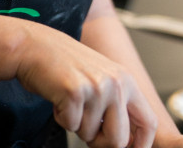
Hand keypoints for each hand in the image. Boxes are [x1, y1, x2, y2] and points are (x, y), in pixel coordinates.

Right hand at [14, 21, 157, 147]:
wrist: (33, 46)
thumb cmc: (64, 64)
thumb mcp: (101, 79)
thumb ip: (117, 105)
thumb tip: (126, 141)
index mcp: (126, 80)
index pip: (149, 123)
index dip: (141, 145)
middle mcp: (116, 83)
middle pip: (119, 140)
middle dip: (100, 144)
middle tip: (87, 130)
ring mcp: (96, 87)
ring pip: (90, 135)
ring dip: (76, 126)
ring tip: (70, 101)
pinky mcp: (74, 92)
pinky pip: (71, 126)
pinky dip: (61, 118)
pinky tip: (59, 98)